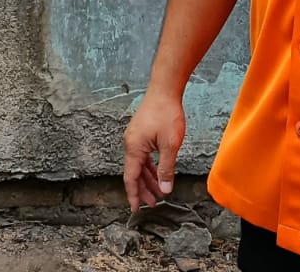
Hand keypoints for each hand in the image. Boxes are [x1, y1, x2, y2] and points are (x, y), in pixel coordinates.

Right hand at [123, 92, 185, 210]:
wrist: (164, 90)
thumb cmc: (166, 113)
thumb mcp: (170, 145)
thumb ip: (166, 169)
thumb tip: (165, 189)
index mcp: (133, 148)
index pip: (130, 178)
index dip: (133, 195)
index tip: (136, 209)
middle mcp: (130, 143)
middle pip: (133, 173)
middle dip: (143, 190)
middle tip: (153, 203)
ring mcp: (135, 137)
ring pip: (139, 164)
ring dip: (148, 179)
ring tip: (159, 191)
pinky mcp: (140, 133)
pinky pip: (142, 155)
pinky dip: (149, 166)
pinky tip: (158, 172)